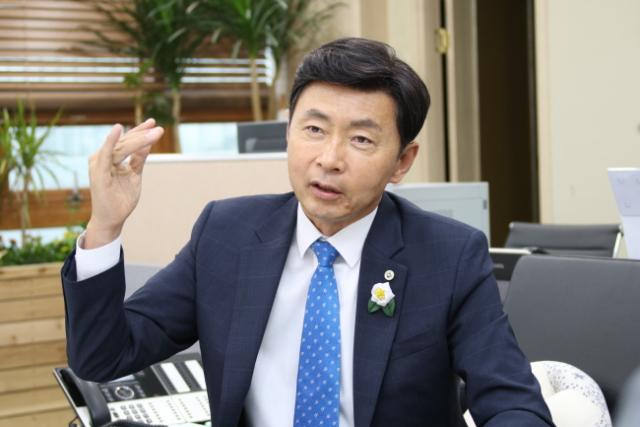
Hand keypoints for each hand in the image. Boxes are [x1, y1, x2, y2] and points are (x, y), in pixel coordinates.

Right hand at [84, 119, 163, 248]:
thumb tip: (148, 143)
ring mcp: (99, 165)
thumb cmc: (121, 198)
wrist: (112, 220)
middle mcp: (101, 158)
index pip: (126, 141)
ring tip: (153, 131)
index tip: (154, 123)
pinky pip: (105, 155)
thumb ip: (138, 159)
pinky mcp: (99, 174)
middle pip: (125, 143)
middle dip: (143, 135)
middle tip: (160, 129)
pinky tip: (117, 130)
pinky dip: (110, 142)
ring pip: (120, 147)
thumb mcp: (134, 175)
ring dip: (137, 139)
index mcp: (109, 158)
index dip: (139, 131)